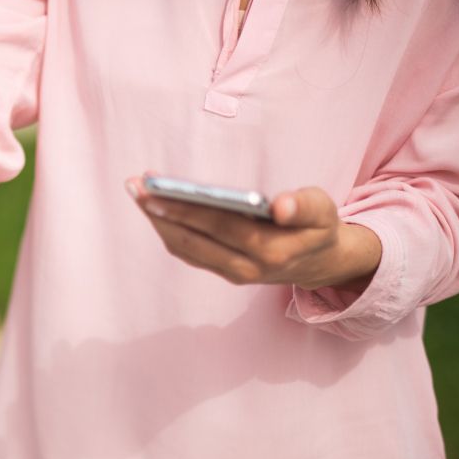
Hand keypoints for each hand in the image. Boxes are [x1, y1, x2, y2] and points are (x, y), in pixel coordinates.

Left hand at [126, 177, 381, 290]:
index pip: (220, 227)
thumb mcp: (324, 211)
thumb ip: (305, 206)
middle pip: (192, 240)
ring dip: (157, 220)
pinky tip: (154, 206)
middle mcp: (246, 268)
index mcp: (271, 250)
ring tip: (138, 190)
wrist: (320, 264)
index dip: (186, 209)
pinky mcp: (221, 271)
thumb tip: (281, 206)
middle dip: (160, 212)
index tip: (157, 191)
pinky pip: (186, 250)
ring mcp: (231, 273)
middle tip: (134, 184)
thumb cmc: (317, 226)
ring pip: (183, 248)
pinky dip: (167, 228)